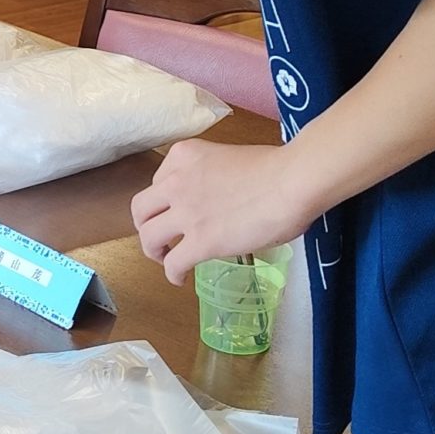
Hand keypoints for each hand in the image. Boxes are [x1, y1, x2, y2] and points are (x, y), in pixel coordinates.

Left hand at [129, 140, 312, 283]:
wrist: (293, 180)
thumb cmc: (277, 167)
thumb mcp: (231, 158)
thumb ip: (215, 177)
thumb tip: (224, 199)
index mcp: (185, 155)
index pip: (158, 181)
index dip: (165, 201)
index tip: (176, 212)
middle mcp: (177, 181)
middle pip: (141, 209)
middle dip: (146, 225)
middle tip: (160, 237)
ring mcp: (186, 211)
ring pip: (148, 236)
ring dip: (153, 251)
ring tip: (166, 259)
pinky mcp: (201, 240)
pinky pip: (173, 263)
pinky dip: (172, 274)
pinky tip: (180, 279)